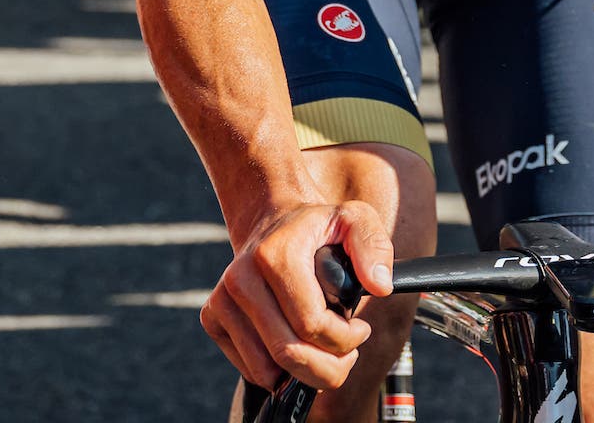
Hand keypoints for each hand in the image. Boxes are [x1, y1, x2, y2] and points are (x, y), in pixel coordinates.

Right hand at [201, 200, 392, 391]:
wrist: (274, 220)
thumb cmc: (317, 227)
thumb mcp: (356, 220)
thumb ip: (373, 247)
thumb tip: (380, 285)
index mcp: (273, 254)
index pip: (311, 324)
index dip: (344, 339)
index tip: (361, 330)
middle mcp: (240, 278)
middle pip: (287, 353)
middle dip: (328, 367)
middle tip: (348, 355)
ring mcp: (221, 300)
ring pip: (266, 369)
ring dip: (305, 373)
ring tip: (326, 351)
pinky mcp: (213, 319)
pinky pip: (249, 368)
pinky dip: (279, 371)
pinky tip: (297, 345)